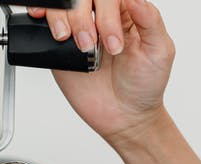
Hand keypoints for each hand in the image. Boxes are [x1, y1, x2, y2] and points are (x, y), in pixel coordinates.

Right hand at [0, 0, 175, 146]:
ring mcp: (79, 29)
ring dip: (64, 19)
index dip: (107, 13)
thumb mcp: (159, 51)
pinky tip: (42, 19)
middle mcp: (100, 16)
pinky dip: (41, 15)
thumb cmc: (144, 84)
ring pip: (61, 5)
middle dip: (84, 18)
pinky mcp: (60, 47)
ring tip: (79, 47)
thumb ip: (150, 20)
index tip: (113, 43)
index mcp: (125, 11)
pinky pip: (45, 23)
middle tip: (91, 46)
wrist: (124, 116)